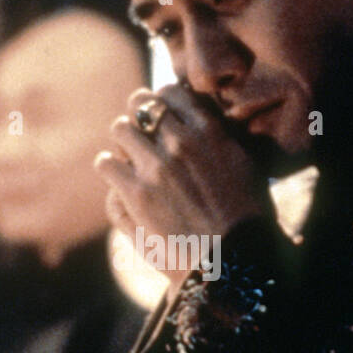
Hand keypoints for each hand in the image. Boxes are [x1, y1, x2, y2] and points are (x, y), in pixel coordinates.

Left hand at [97, 84, 265, 289]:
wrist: (230, 261)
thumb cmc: (246, 219)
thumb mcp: (245, 167)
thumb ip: (222, 139)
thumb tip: (203, 123)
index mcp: (210, 131)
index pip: (171, 92)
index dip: (161, 102)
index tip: (161, 115)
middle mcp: (180, 141)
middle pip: (140, 104)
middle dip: (138, 117)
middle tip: (140, 134)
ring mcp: (155, 166)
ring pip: (119, 129)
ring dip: (122, 142)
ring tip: (128, 157)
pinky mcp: (135, 193)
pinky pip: (106, 163)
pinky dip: (109, 169)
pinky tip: (118, 179)